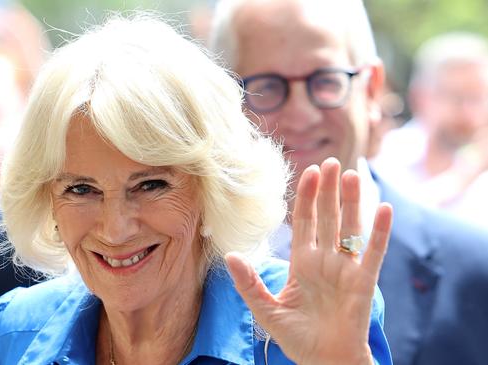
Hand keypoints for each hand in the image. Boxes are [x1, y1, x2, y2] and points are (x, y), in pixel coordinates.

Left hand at [226, 158, 391, 364]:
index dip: (306, 197)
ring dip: (352, 201)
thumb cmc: (298, 337)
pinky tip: (384, 207)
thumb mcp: (266, 309)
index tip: (308, 172)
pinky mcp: (363, 282)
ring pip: (350, 227)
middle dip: (328, 190)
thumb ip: (249, 283)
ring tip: (352, 173)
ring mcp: (345, 269)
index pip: (304, 221)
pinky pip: (372, 252)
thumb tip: (231, 256)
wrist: (324, 362)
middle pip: (328, 217)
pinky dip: (379, 231)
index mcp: (303, 262)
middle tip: (332, 161)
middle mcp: (325, 260)